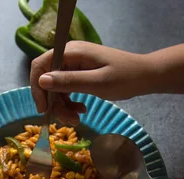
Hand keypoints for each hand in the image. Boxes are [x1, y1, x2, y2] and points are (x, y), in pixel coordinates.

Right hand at [30, 41, 149, 124]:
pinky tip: (81, 111)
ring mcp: (75, 64)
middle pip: (47, 79)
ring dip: (63, 105)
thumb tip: (42, 81)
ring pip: (56, 87)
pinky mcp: (80, 73)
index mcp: (72, 52)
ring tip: (77, 119)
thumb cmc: (125, 77)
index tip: (44, 109)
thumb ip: (69, 81)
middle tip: (68, 120)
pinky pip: (67, 88)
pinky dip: (70, 102)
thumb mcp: (97, 83)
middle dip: (54, 102)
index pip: (40, 65)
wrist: (146, 76)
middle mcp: (70, 55)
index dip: (37, 87)